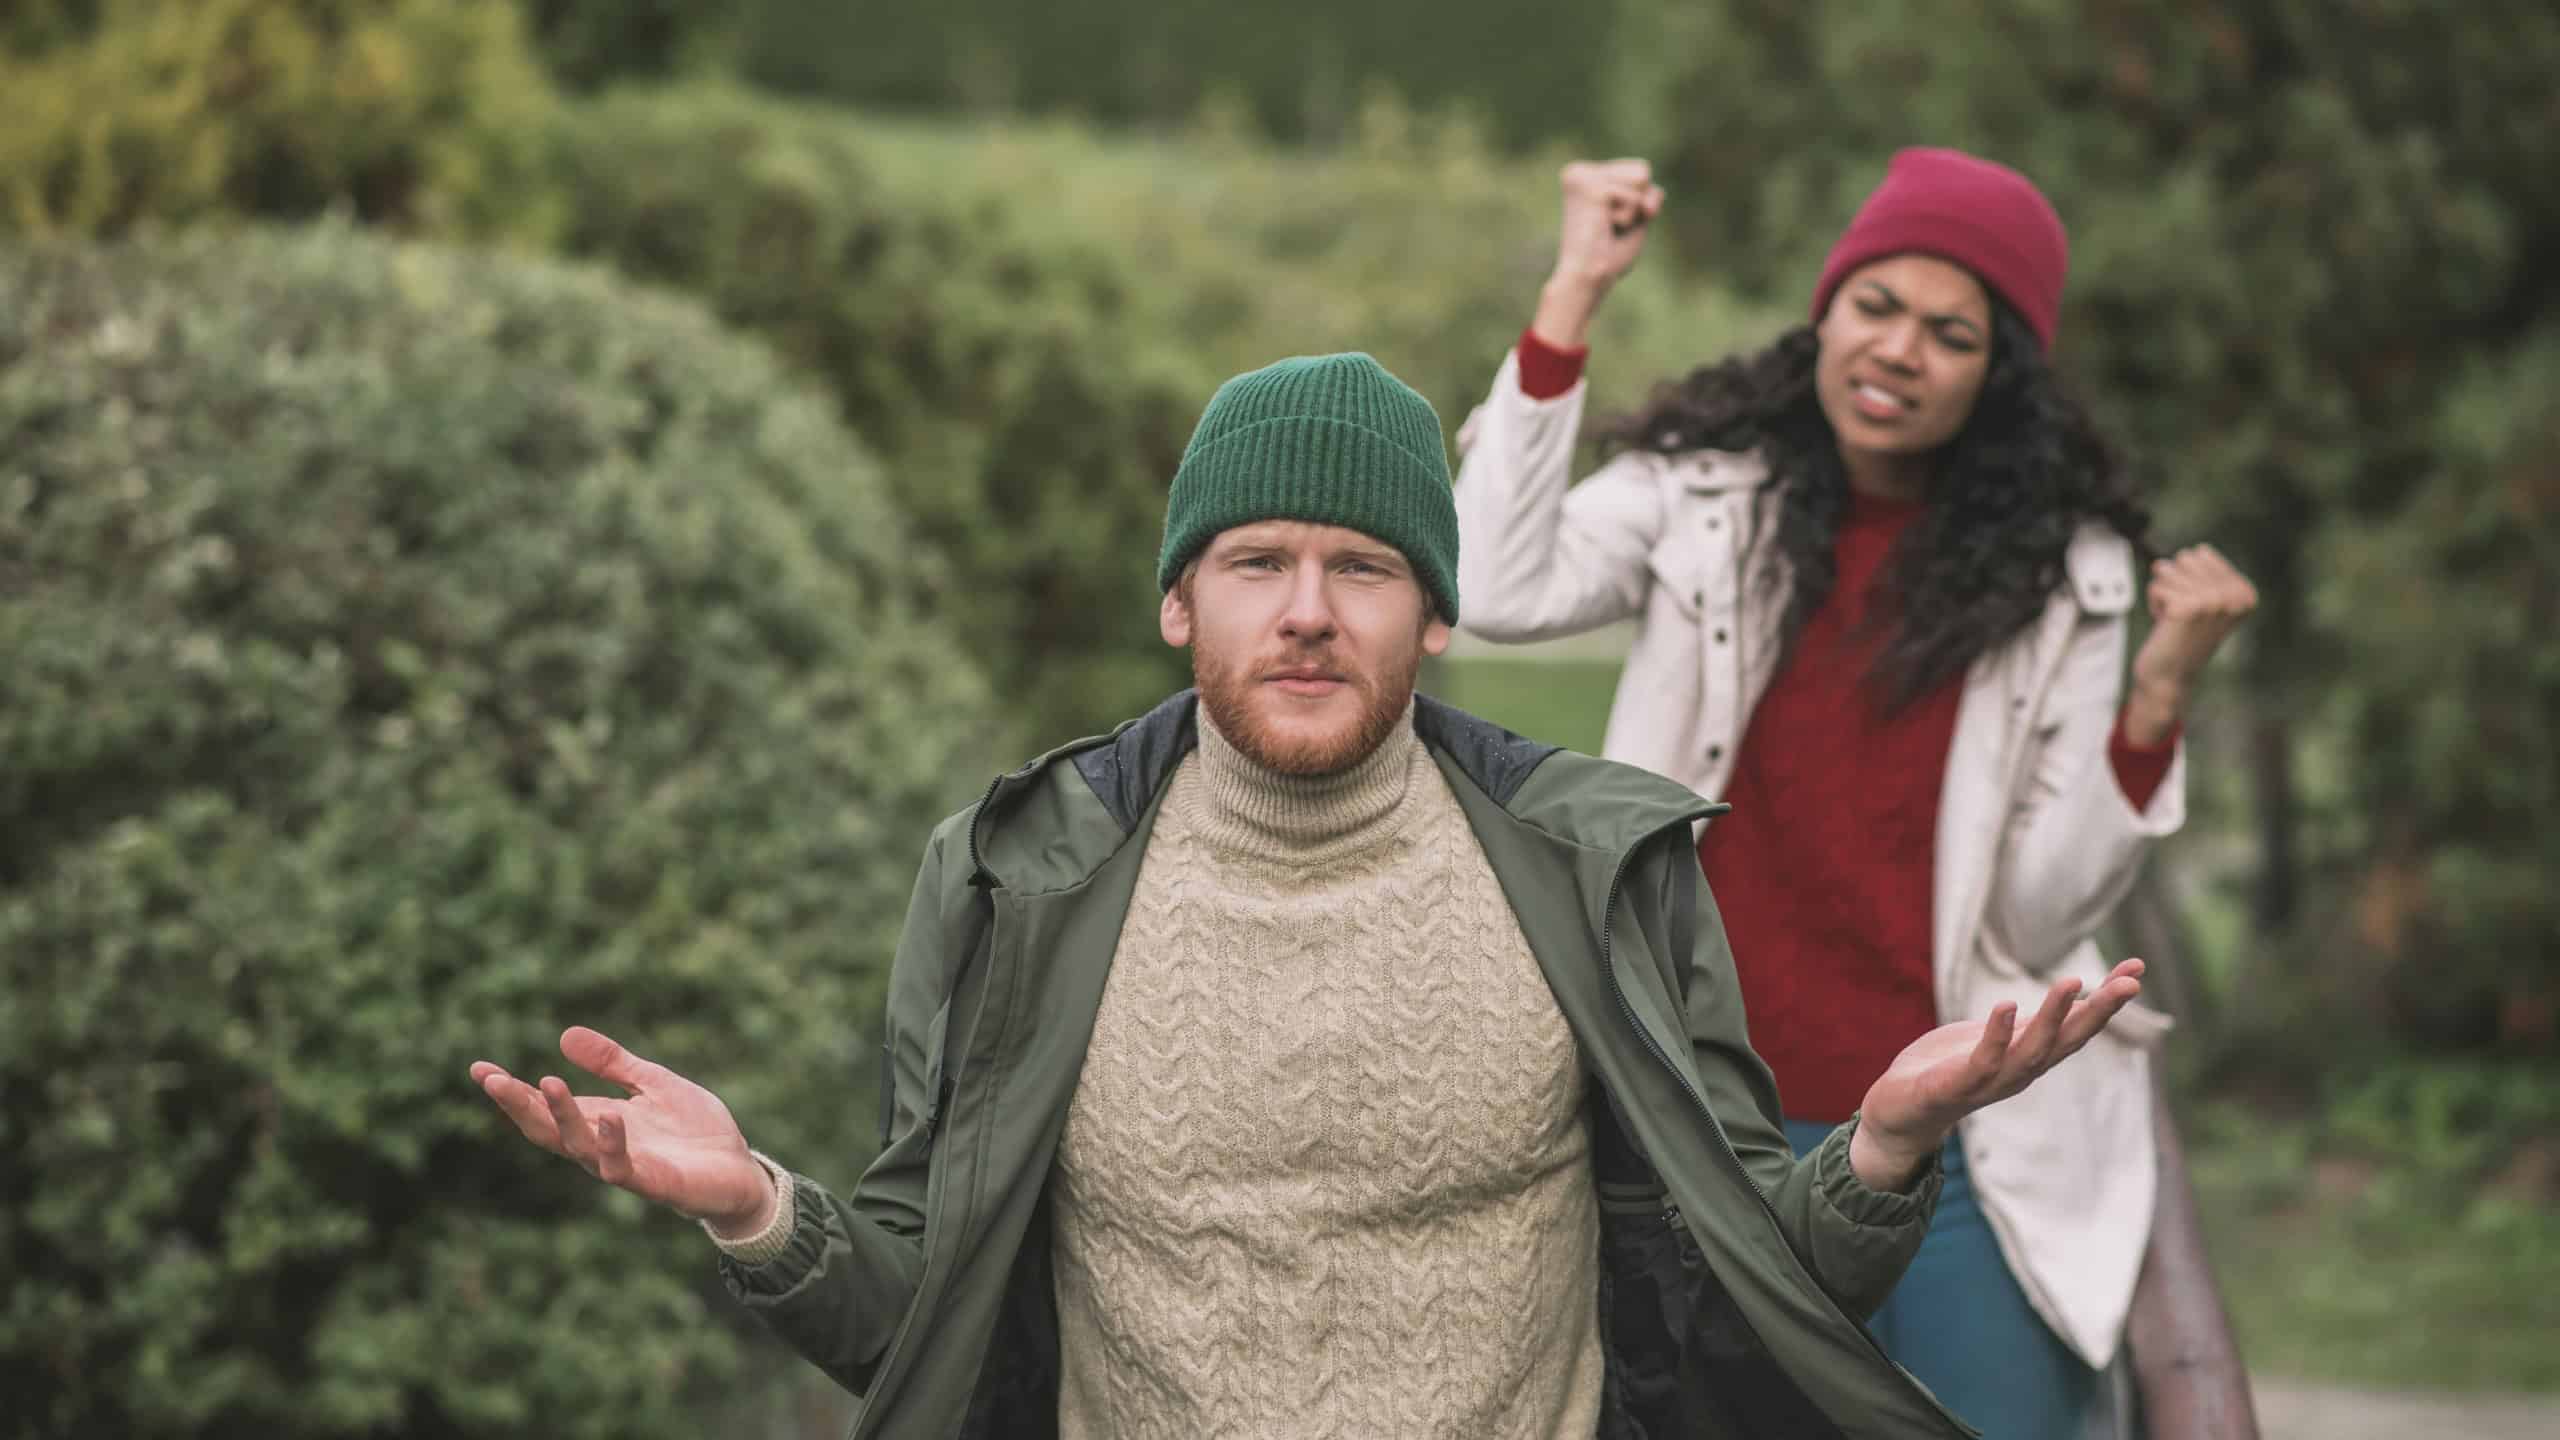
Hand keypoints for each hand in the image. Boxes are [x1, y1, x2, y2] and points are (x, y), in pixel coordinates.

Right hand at [470, 1027, 775, 1235]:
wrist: (740, 1171)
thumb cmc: (695, 1131)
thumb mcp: (653, 1083)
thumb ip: (613, 1063)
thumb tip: (564, 1035)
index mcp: (598, 1122)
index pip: (545, 1108)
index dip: (512, 1092)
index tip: (479, 1069)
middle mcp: (603, 1147)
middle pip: (549, 1130)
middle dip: (519, 1105)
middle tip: (492, 1079)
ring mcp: (627, 1167)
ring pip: (580, 1148)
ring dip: (561, 1118)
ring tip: (548, 1083)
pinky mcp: (656, 1184)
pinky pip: (624, 1170)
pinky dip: (611, 1144)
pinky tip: (607, 1117)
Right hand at [1533, 158, 1664, 348]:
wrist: (1587, 278)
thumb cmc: (1607, 257)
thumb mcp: (1634, 220)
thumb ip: (1645, 196)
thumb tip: (1646, 173)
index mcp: (1584, 177)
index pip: (1638, 172)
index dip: (1640, 203)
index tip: (1611, 224)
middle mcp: (1579, 172)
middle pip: (1642, 170)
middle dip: (1639, 203)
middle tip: (1609, 228)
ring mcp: (1583, 177)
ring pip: (1641, 177)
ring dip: (1634, 211)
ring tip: (1605, 227)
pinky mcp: (1591, 187)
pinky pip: (1635, 196)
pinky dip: (1628, 219)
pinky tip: (1603, 228)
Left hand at [1849, 960, 2147, 1190]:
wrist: (1901, 1111)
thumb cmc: (1953, 1067)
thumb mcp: (2002, 1034)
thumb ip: (2034, 1019)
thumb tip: (2074, 992)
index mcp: (2031, 1056)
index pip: (2079, 1027)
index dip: (2107, 1001)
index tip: (2136, 969)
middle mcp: (2020, 1072)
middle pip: (2069, 1042)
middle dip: (2100, 1012)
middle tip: (2129, 984)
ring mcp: (1990, 1082)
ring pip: (2032, 1052)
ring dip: (2054, 1019)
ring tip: (2071, 982)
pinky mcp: (1954, 1087)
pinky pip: (1982, 1063)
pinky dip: (1997, 1036)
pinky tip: (2007, 1005)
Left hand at [2126, 544, 2258, 744]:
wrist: (2170, 676)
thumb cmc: (2182, 636)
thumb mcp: (2206, 600)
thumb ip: (2207, 573)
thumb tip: (2198, 550)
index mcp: (2245, 592)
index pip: (2201, 553)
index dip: (2188, 579)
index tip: (2196, 607)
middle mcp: (2234, 596)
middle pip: (2185, 558)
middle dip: (2174, 583)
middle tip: (2182, 614)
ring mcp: (2213, 601)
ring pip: (2167, 570)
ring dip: (2163, 594)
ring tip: (2175, 619)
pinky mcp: (2188, 608)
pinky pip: (2156, 586)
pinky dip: (2154, 603)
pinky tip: (2166, 624)